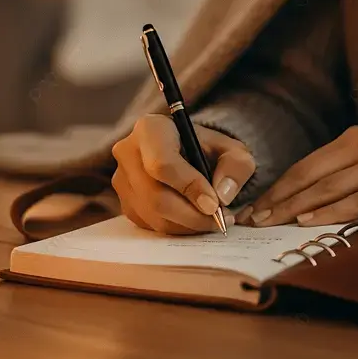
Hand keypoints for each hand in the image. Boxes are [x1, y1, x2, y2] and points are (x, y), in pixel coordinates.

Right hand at [111, 114, 255, 234]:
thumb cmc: (207, 149)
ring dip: (188, 225)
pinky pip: (150, 225)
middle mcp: (128, 153)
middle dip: (192, 215)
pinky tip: (196, 220)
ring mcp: (122, 180)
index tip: (215, 205)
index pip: (163, 164)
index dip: (190, 188)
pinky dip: (177, 229)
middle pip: (155, 196)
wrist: (188, 153)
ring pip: (153, 215)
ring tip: (214, 221)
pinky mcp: (125, 203)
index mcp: (150, 129)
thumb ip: (235, 166)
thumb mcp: (231, 149)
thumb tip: (223, 194)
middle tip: (221, 220)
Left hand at [237, 126, 357, 226]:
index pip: (304, 166)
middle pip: (309, 177)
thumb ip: (343, 169)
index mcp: (351, 139)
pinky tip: (309, 221)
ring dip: (295, 208)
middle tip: (252, 219)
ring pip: (327, 189)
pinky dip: (330, 212)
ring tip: (271, 223)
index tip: (255, 206)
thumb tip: (305, 196)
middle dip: (277, 200)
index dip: (277, 187)